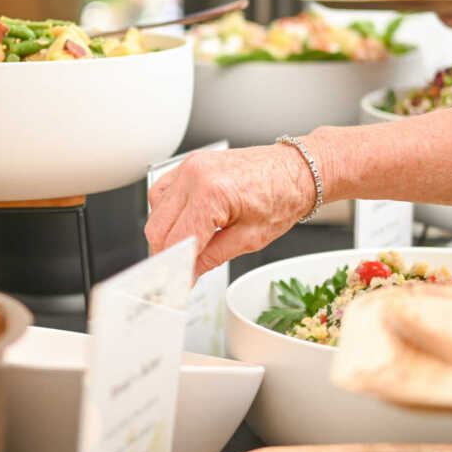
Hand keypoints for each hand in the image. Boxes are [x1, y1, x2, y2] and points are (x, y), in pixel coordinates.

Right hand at [145, 143, 317, 276]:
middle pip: (158, 228)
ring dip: (166, 234)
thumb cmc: (282, 197)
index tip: (175, 286)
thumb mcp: (250, 239)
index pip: (176, 242)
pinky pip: (162, 193)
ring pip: (155, 211)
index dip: (174, 269)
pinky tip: (185, 224)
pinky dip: (166, 213)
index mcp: (212, 193)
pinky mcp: (189, 164)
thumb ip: (211, 257)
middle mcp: (195, 175)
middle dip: (166, 256)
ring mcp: (189, 166)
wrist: (297, 170)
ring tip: (189, 248)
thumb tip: (188, 274)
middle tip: (180, 274)